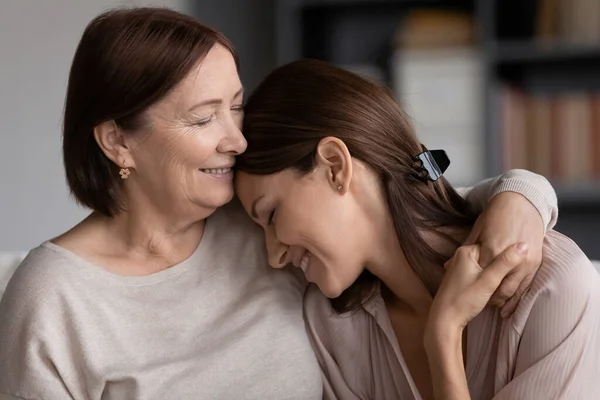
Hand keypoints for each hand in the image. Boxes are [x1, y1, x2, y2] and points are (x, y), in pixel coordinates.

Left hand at [427, 243, 527, 335]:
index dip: (508, 259)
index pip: (495, 247)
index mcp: (467, 251)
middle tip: (507, 283)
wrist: (445, 319)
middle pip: (491, 257)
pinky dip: (489, 281)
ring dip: (496, 277)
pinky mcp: (463, 276)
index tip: (516, 270)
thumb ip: (506, 263)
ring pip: (487, 267)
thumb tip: (525, 246)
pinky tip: (491, 292)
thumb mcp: (489, 281)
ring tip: (496, 290)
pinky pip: (481, 274)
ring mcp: (462, 265)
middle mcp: (463, 255)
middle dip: (502, 269)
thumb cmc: (465, 299)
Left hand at [464, 192, 544, 316]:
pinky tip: (510, 300)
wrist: (522, 200)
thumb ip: (465, 250)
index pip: (480, 276)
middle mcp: (509, 257)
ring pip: (512, 288)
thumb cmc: (495, 214)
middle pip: (498, 286)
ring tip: (496, 305)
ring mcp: (526, 260)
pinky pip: (525, 284)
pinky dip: (517, 294)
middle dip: (491, 297)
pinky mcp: (536, 261)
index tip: (470, 297)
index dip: (476, 287)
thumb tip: (445, 265)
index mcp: (490, 249)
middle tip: (483, 303)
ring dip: (504, 299)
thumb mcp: (477, 230)